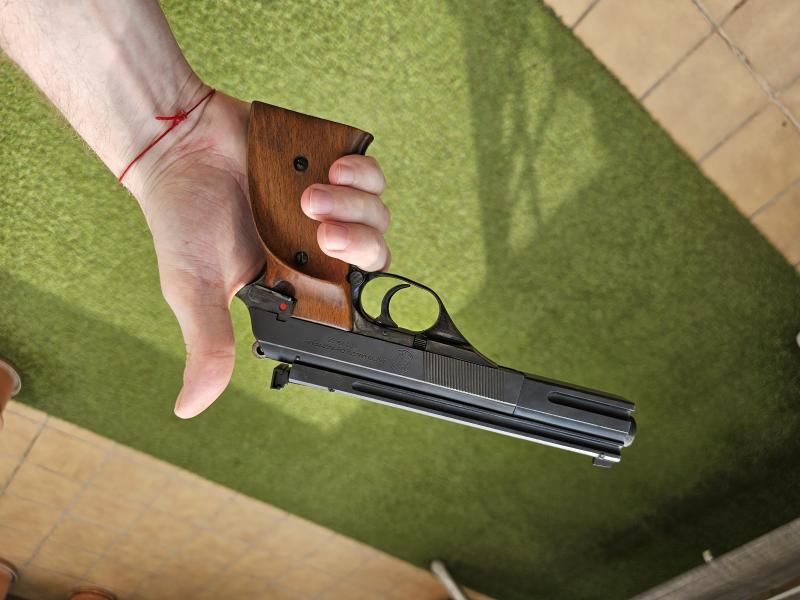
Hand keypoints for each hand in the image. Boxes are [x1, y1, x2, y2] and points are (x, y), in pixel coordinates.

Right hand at [134, 90, 390, 417]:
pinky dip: (360, 172)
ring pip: (377, 216)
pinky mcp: (329, 167)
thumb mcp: (194, 289)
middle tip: (322, 232)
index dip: (356, 294)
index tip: (331, 275)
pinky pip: (371, 175)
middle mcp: (318, 248)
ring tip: (310, 195)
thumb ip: (208, 343)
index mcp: (296, 283)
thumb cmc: (182, 220)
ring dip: (354, 205)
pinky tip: (328, 169)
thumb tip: (189, 408)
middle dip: (357, 244)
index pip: (350, 302)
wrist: (176, 145)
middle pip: (374, 257)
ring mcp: (328, 207)